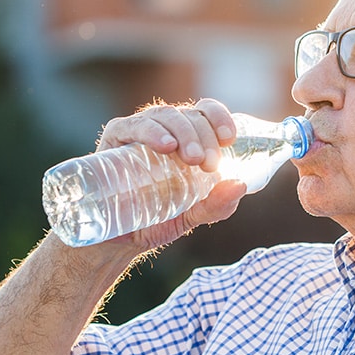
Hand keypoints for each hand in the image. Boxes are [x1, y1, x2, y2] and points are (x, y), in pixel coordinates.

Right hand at [90, 99, 246, 252]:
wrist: (116, 242)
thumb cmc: (155, 221)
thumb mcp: (192, 216)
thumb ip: (217, 205)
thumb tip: (240, 184)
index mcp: (186, 138)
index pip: (205, 112)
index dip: (220, 118)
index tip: (230, 139)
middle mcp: (164, 129)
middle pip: (189, 115)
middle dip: (204, 135)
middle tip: (209, 164)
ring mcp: (139, 132)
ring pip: (165, 116)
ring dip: (183, 132)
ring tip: (193, 159)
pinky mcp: (114, 140)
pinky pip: (132, 126)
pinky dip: (151, 131)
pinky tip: (166, 145)